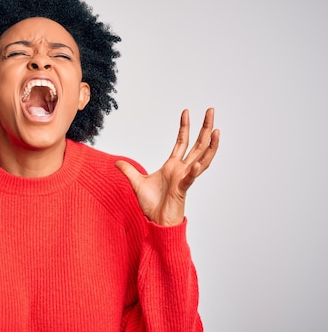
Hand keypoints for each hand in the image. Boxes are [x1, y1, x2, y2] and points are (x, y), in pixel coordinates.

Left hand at [115, 108, 218, 225]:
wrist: (156, 221)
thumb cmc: (151, 205)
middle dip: (204, 128)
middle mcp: (182, 169)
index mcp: (172, 166)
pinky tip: (196, 164)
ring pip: (201, 158)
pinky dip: (193, 171)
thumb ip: (128, 171)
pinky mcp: (182, 189)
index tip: (186, 112)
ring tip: (216, 130)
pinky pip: (189, 179)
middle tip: (211, 110)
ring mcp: (184, 178)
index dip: (185, 127)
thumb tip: (117, 162)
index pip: (182, 142)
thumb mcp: (136, 183)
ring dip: (210, 145)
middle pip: (197, 145)